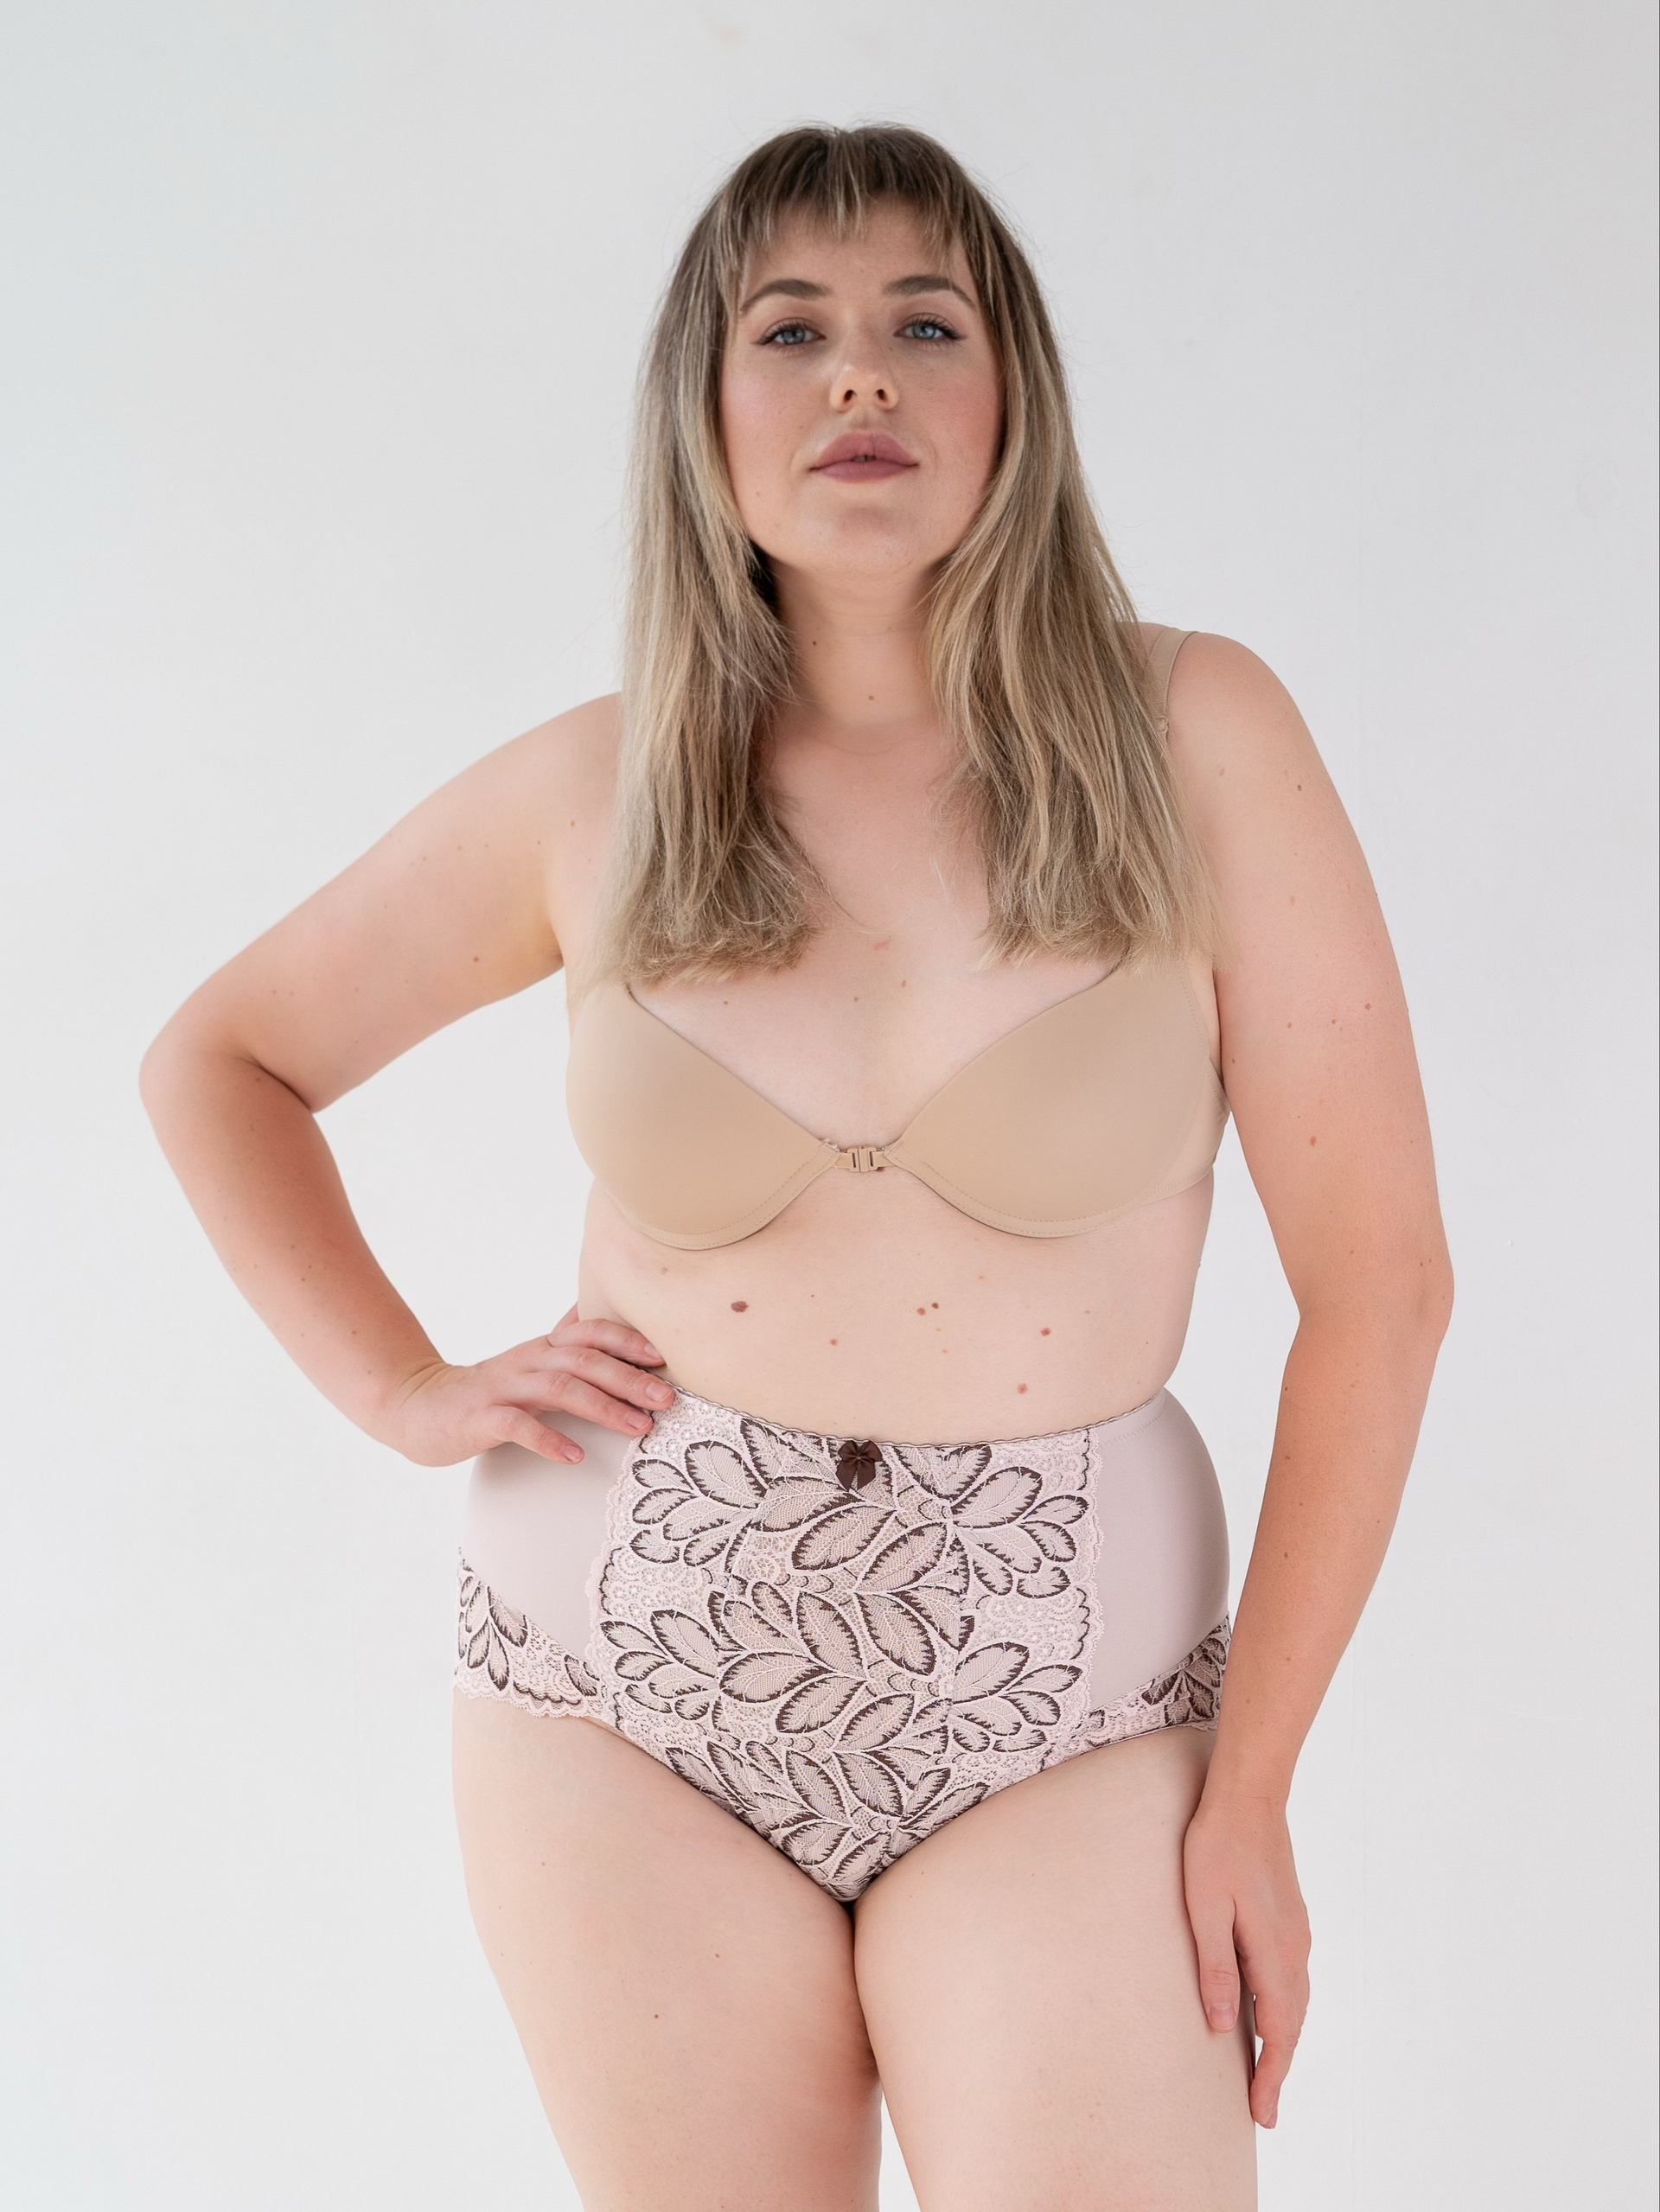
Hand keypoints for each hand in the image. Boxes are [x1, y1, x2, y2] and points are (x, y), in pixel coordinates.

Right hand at [386, 1306, 673, 1466]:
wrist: (417, 1406)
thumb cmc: (488, 1390)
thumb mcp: (532, 1364)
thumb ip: (567, 1345)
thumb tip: (603, 1319)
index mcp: (543, 1348)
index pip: (590, 1332)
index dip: (627, 1340)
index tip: (663, 1357)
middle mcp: (528, 1361)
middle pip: (584, 1359)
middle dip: (629, 1377)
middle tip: (666, 1398)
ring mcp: (503, 1388)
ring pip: (559, 1388)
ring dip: (603, 1406)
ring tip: (638, 1427)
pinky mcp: (481, 1418)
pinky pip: (517, 1426)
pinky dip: (548, 1439)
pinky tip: (574, 1455)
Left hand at [1182, 1783, 1310, 2128]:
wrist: (1249, 1797)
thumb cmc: (1217, 1847)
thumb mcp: (1204, 1908)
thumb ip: (1215, 1968)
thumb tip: (1219, 2026)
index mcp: (1275, 1953)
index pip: (1279, 2032)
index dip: (1271, 2076)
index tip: (1263, 2115)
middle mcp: (1295, 1948)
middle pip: (1293, 2024)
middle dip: (1280, 2069)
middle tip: (1265, 2111)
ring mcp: (1296, 1932)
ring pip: (1296, 2001)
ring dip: (1284, 2040)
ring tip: (1268, 2072)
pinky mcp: (1290, 1917)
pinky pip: (1292, 1977)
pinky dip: (1285, 2008)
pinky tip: (1269, 2012)